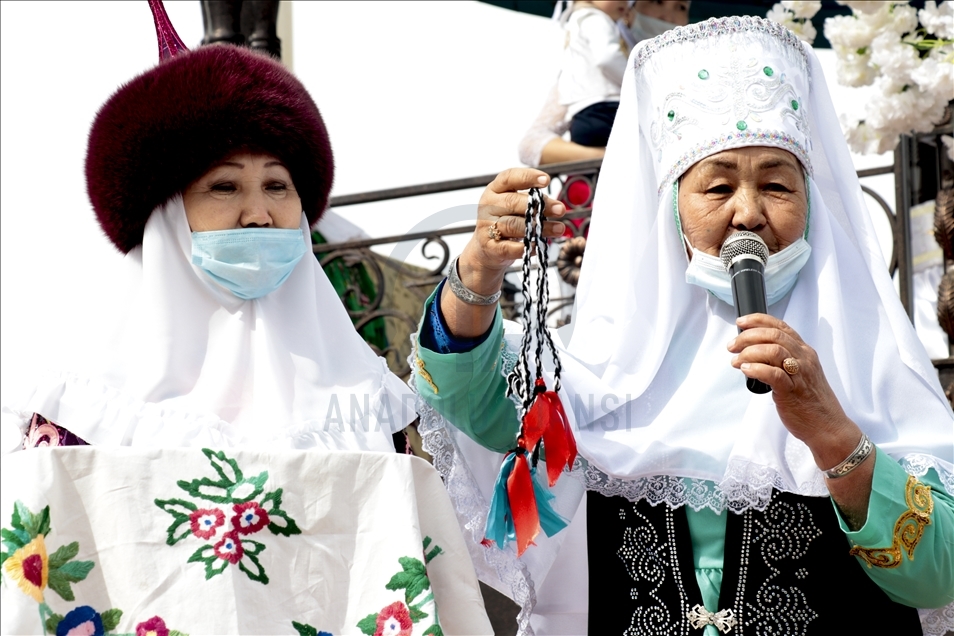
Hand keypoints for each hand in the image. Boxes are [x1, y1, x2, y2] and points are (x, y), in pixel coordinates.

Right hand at [460, 169, 565, 290]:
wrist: (485, 251)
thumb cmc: (506, 222)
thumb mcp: (513, 206)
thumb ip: (530, 202)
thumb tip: (554, 205)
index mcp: (494, 190)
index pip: (509, 178)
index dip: (528, 177)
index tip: (547, 180)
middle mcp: (487, 206)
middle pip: (513, 202)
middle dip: (540, 205)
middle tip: (561, 209)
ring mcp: (485, 226)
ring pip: (513, 225)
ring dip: (539, 228)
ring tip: (559, 229)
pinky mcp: (489, 247)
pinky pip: (509, 247)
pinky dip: (526, 247)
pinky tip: (539, 246)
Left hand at [727, 313, 861, 468]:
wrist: (827, 427)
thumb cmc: (810, 402)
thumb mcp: (800, 373)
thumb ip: (783, 360)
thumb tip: (753, 351)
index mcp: (805, 352)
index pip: (781, 327)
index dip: (758, 320)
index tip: (741, 322)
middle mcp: (804, 359)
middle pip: (774, 336)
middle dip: (748, 337)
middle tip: (732, 346)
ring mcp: (800, 374)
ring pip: (773, 350)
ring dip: (748, 352)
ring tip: (736, 361)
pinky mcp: (792, 391)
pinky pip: (773, 374)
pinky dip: (756, 369)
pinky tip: (745, 370)